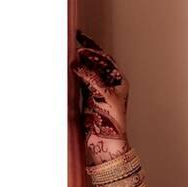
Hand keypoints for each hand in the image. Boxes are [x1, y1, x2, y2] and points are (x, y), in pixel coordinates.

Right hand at [70, 29, 129, 162]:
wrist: (107, 141)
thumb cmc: (114, 122)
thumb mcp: (105, 96)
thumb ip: (92, 79)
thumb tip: (78, 64)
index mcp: (119, 81)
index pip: (106, 60)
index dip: (94, 52)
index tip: (82, 46)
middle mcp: (110, 84)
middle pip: (96, 63)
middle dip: (86, 53)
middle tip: (74, 44)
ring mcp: (98, 90)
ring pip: (88, 71)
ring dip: (79, 63)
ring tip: (69, 53)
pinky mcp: (88, 98)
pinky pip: (81, 81)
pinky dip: (75, 74)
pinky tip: (68, 68)